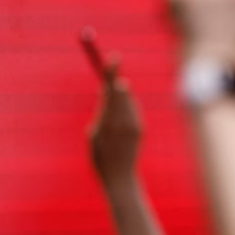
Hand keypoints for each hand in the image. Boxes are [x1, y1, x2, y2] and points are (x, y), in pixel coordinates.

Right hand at [89, 59, 142, 183]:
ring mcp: (134, 124)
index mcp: (108, 121)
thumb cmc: (99, 156)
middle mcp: (123, 121)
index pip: (111, 91)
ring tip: (110, 112)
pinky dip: (125, 108)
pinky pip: (131, 110)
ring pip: (127, 100)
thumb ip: (102, 110)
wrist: (119, 176)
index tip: (113, 58)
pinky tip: (118, 121)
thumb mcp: (94, 132)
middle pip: (121, 90)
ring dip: (120, 96)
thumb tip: (109, 89)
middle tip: (114, 61)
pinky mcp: (140, 128)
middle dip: (116, 77)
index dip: (112, 73)